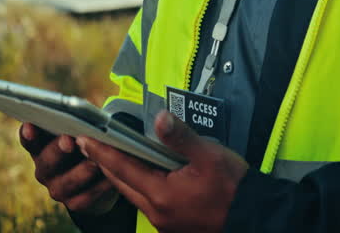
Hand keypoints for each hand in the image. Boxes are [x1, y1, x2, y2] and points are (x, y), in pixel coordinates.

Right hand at [19, 122, 118, 214]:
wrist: (97, 177)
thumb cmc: (85, 145)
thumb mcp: (78, 133)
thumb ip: (76, 126)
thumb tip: (85, 121)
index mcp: (40, 146)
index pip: (29, 139)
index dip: (28, 134)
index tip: (30, 126)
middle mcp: (44, 169)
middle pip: (46, 161)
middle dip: (58, 150)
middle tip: (68, 141)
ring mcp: (57, 188)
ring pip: (66, 182)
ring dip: (81, 172)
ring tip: (94, 163)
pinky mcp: (74, 203)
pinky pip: (86, 196)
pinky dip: (99, 187)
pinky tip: (109, 178)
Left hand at [78, 110, 248, 232]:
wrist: (255, 217)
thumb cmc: (234, 188)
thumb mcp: (210, 156)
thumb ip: (181, 137)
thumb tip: (160, 118)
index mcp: (161, 195)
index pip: (123, 168)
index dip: (102, 152)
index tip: (83, 139)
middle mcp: (157, 212)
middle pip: (123, 184)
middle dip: (105, 163)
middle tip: (89, 144)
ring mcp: (165, 221)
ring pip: (134, 194)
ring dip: (121, 175)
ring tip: (109, 156)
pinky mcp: (174, 225)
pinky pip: (147, 202)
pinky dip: (138, 185)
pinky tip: (141, 174)